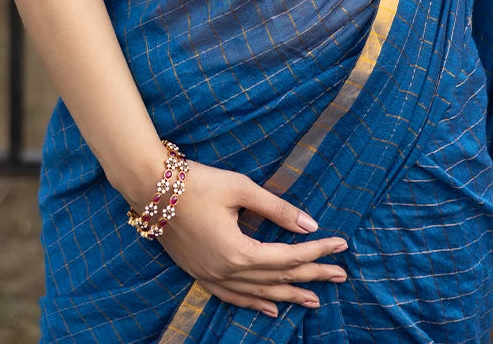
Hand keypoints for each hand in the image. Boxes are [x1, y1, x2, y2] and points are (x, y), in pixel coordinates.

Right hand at [158, 160, 348, 319]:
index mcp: (239, 251)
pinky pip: (233, 298)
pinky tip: (271, 309)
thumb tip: (309, 224)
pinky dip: (255, 305)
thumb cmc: (197, 183)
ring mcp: (212, 277)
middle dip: (312, 277)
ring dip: (288, 296)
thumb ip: (276, 208)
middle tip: (341, 274)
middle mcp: (227, 272)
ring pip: (259, 295)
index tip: (341, 245)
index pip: (288, 257)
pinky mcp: (201, 274)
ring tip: (314, 300)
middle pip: (278, 279)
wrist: (151, 188)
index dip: (317, 251)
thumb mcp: (240, 189)